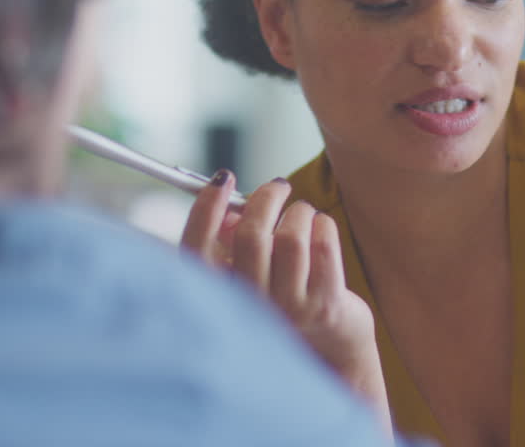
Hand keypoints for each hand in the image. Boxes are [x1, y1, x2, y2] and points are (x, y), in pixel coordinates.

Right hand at [181, 173, 390, 435]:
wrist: (329, 344)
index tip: (222, 179)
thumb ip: (232, 241)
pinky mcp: (325, 305)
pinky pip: (323, 243)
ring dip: (299, 211)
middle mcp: (250, 307)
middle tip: (277, 186)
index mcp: (221, 297)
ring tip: (302, 213)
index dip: (205, 209)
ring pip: (291, 237)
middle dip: (265, 198)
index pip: (196, 250)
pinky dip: (322, 224)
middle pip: (250, 235)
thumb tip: (232, 210)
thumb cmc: (282, 294)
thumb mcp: (249, 271)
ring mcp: (289, 310)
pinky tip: (320, 227)